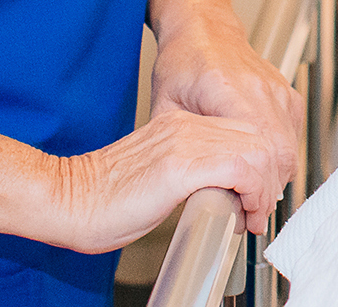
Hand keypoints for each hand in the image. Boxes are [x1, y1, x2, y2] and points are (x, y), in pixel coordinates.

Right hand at [44, 109, 282, 252]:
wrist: (67, 202)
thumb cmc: (104, 200)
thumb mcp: (159, 176)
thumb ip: (190, 171)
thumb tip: (224, 189)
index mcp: (180, 125)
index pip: (244, 129)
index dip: (261, 163)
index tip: (257, 195)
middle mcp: (185, 126)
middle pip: (258, 136)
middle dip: (270, 175)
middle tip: (259, 207)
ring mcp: (184, 141)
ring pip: (256, 150)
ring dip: (264, 187)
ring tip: (252, 213)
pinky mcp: (180, 165)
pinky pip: (241, 168)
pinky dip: (252, 193)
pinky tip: (242, 213)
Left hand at [149, 13, 304, 205]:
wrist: (203, 29)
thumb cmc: (182, 63)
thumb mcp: (165, 107)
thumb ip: (181, 146)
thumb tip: (192, 186)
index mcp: (227, 91)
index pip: (258, 149)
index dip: (257, 188)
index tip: (248, 212)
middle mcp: (259, 89)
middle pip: (282, 153)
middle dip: (269, 190)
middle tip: (251, 214)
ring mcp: (276, 89)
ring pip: (291, 146)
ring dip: (277, 177)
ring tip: (255, 196)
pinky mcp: (285, 92)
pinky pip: (293, 133)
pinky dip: (283, 156)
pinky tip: (263, 168)